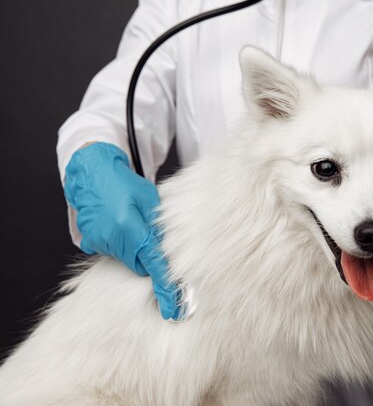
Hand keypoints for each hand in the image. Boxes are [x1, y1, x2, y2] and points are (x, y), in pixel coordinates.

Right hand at [64, 142, 180, 319]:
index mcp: (130, 228)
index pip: (153, 265)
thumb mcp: (151, 201)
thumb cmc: (125, 183)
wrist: (92, 172)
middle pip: (141, 264)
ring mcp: (98, 242)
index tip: (173, 308)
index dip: (165, 287)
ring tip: (132, 223)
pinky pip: (114, 251)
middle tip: (154, 240)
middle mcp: (112, 239)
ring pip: (128, 259)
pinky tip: (120, 225)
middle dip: (151, 258)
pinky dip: (122, 244)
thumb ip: (160, 229)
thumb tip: (171, 253)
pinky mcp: (90, 242)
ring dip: (136, 248)